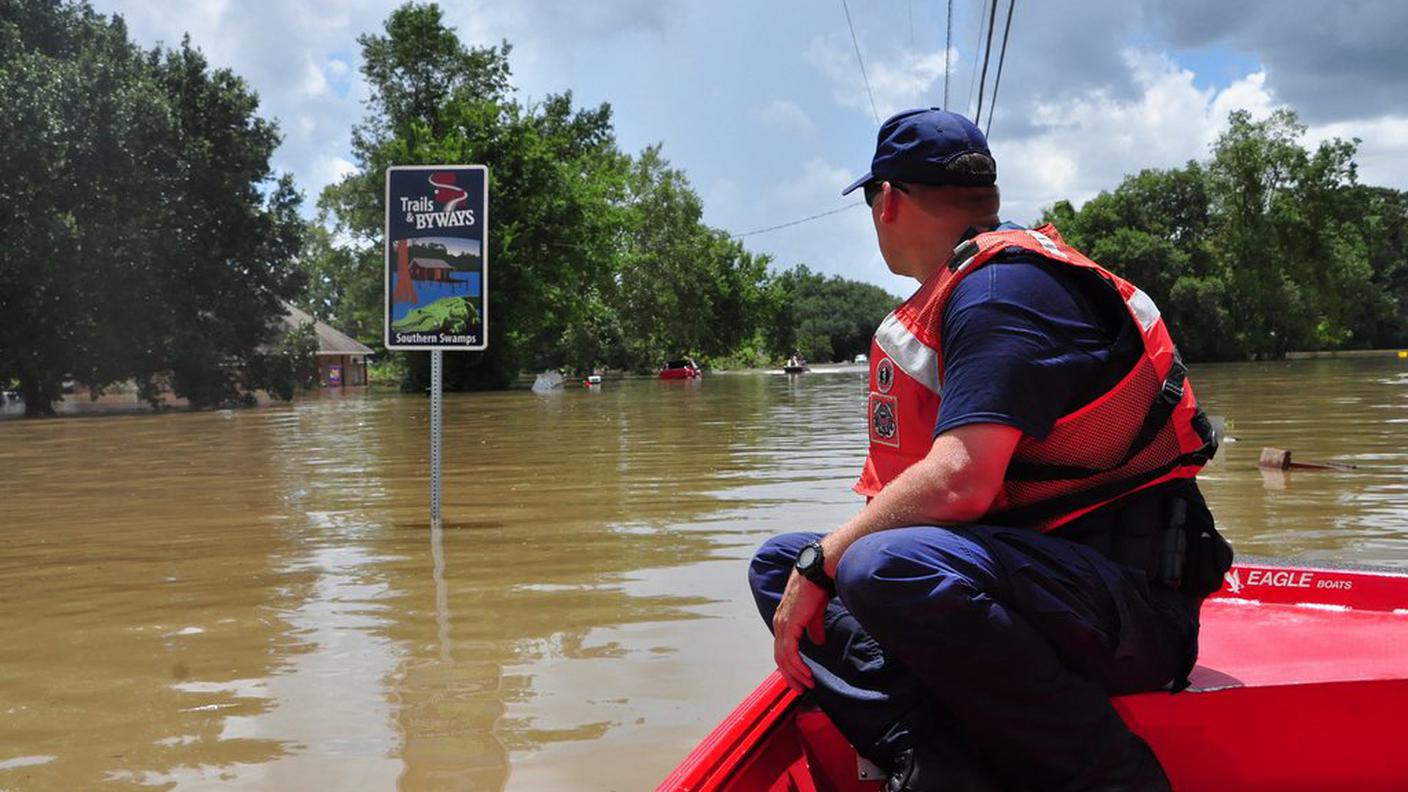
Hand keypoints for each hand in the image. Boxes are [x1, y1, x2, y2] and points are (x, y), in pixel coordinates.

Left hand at [771, 570, 828, 691]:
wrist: (816, 574)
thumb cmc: (815, 589)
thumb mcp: (814, 613)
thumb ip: (814, 628)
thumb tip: (818, 641)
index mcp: (783, 621)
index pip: (782, 649)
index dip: (789, 665)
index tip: (799, 677)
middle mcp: (779, 624)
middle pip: (780, 657)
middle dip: (790, 675)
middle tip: (800, 689)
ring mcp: (782, 625)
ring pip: (784, 658)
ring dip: (795, 674)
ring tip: (806, 685)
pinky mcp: (790, 626)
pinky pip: (790, 652)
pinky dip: (797, 666)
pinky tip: (806, 673)